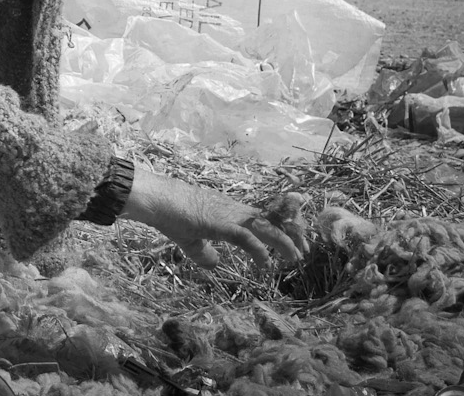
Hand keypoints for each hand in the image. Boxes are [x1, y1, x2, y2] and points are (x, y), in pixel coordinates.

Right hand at [120, 169, 306, 269]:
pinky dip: (259, 249)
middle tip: (305, 250)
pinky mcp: (219, 223)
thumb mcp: (190, 239)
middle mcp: (234, 210)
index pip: (263, 218)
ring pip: (264, 225)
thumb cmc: (170, 215)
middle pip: (271, 219)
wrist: (157, 200)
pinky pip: (245, 236)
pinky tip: (266, 263)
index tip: (295, 241)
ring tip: (296, 257)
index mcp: (229, 212)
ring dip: (283, 241)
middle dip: (291, 233)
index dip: (282, 228)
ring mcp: (228, 214)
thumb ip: (204, 252)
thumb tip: (216, 264)